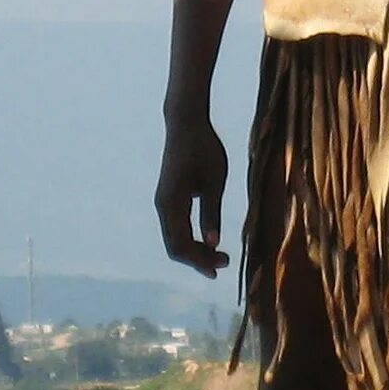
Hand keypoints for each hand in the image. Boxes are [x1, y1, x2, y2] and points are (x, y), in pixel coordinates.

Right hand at [155, 114, 229, 274]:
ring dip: (194, 251)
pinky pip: (175, 227)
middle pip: (175, 246)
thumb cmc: (204, 149)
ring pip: (174, 238)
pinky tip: (208, 240)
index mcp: (172, 203)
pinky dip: (190, 239)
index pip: (181, 244)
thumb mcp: (215, 181)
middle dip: (198, 260)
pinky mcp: (168, 198)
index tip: (223, 265)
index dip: (200, 260)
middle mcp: (162, 206)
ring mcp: (163, 202)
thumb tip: (213, 243)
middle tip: (225, 262)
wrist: (185, 124)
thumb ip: (211, 213)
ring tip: (219, 255)